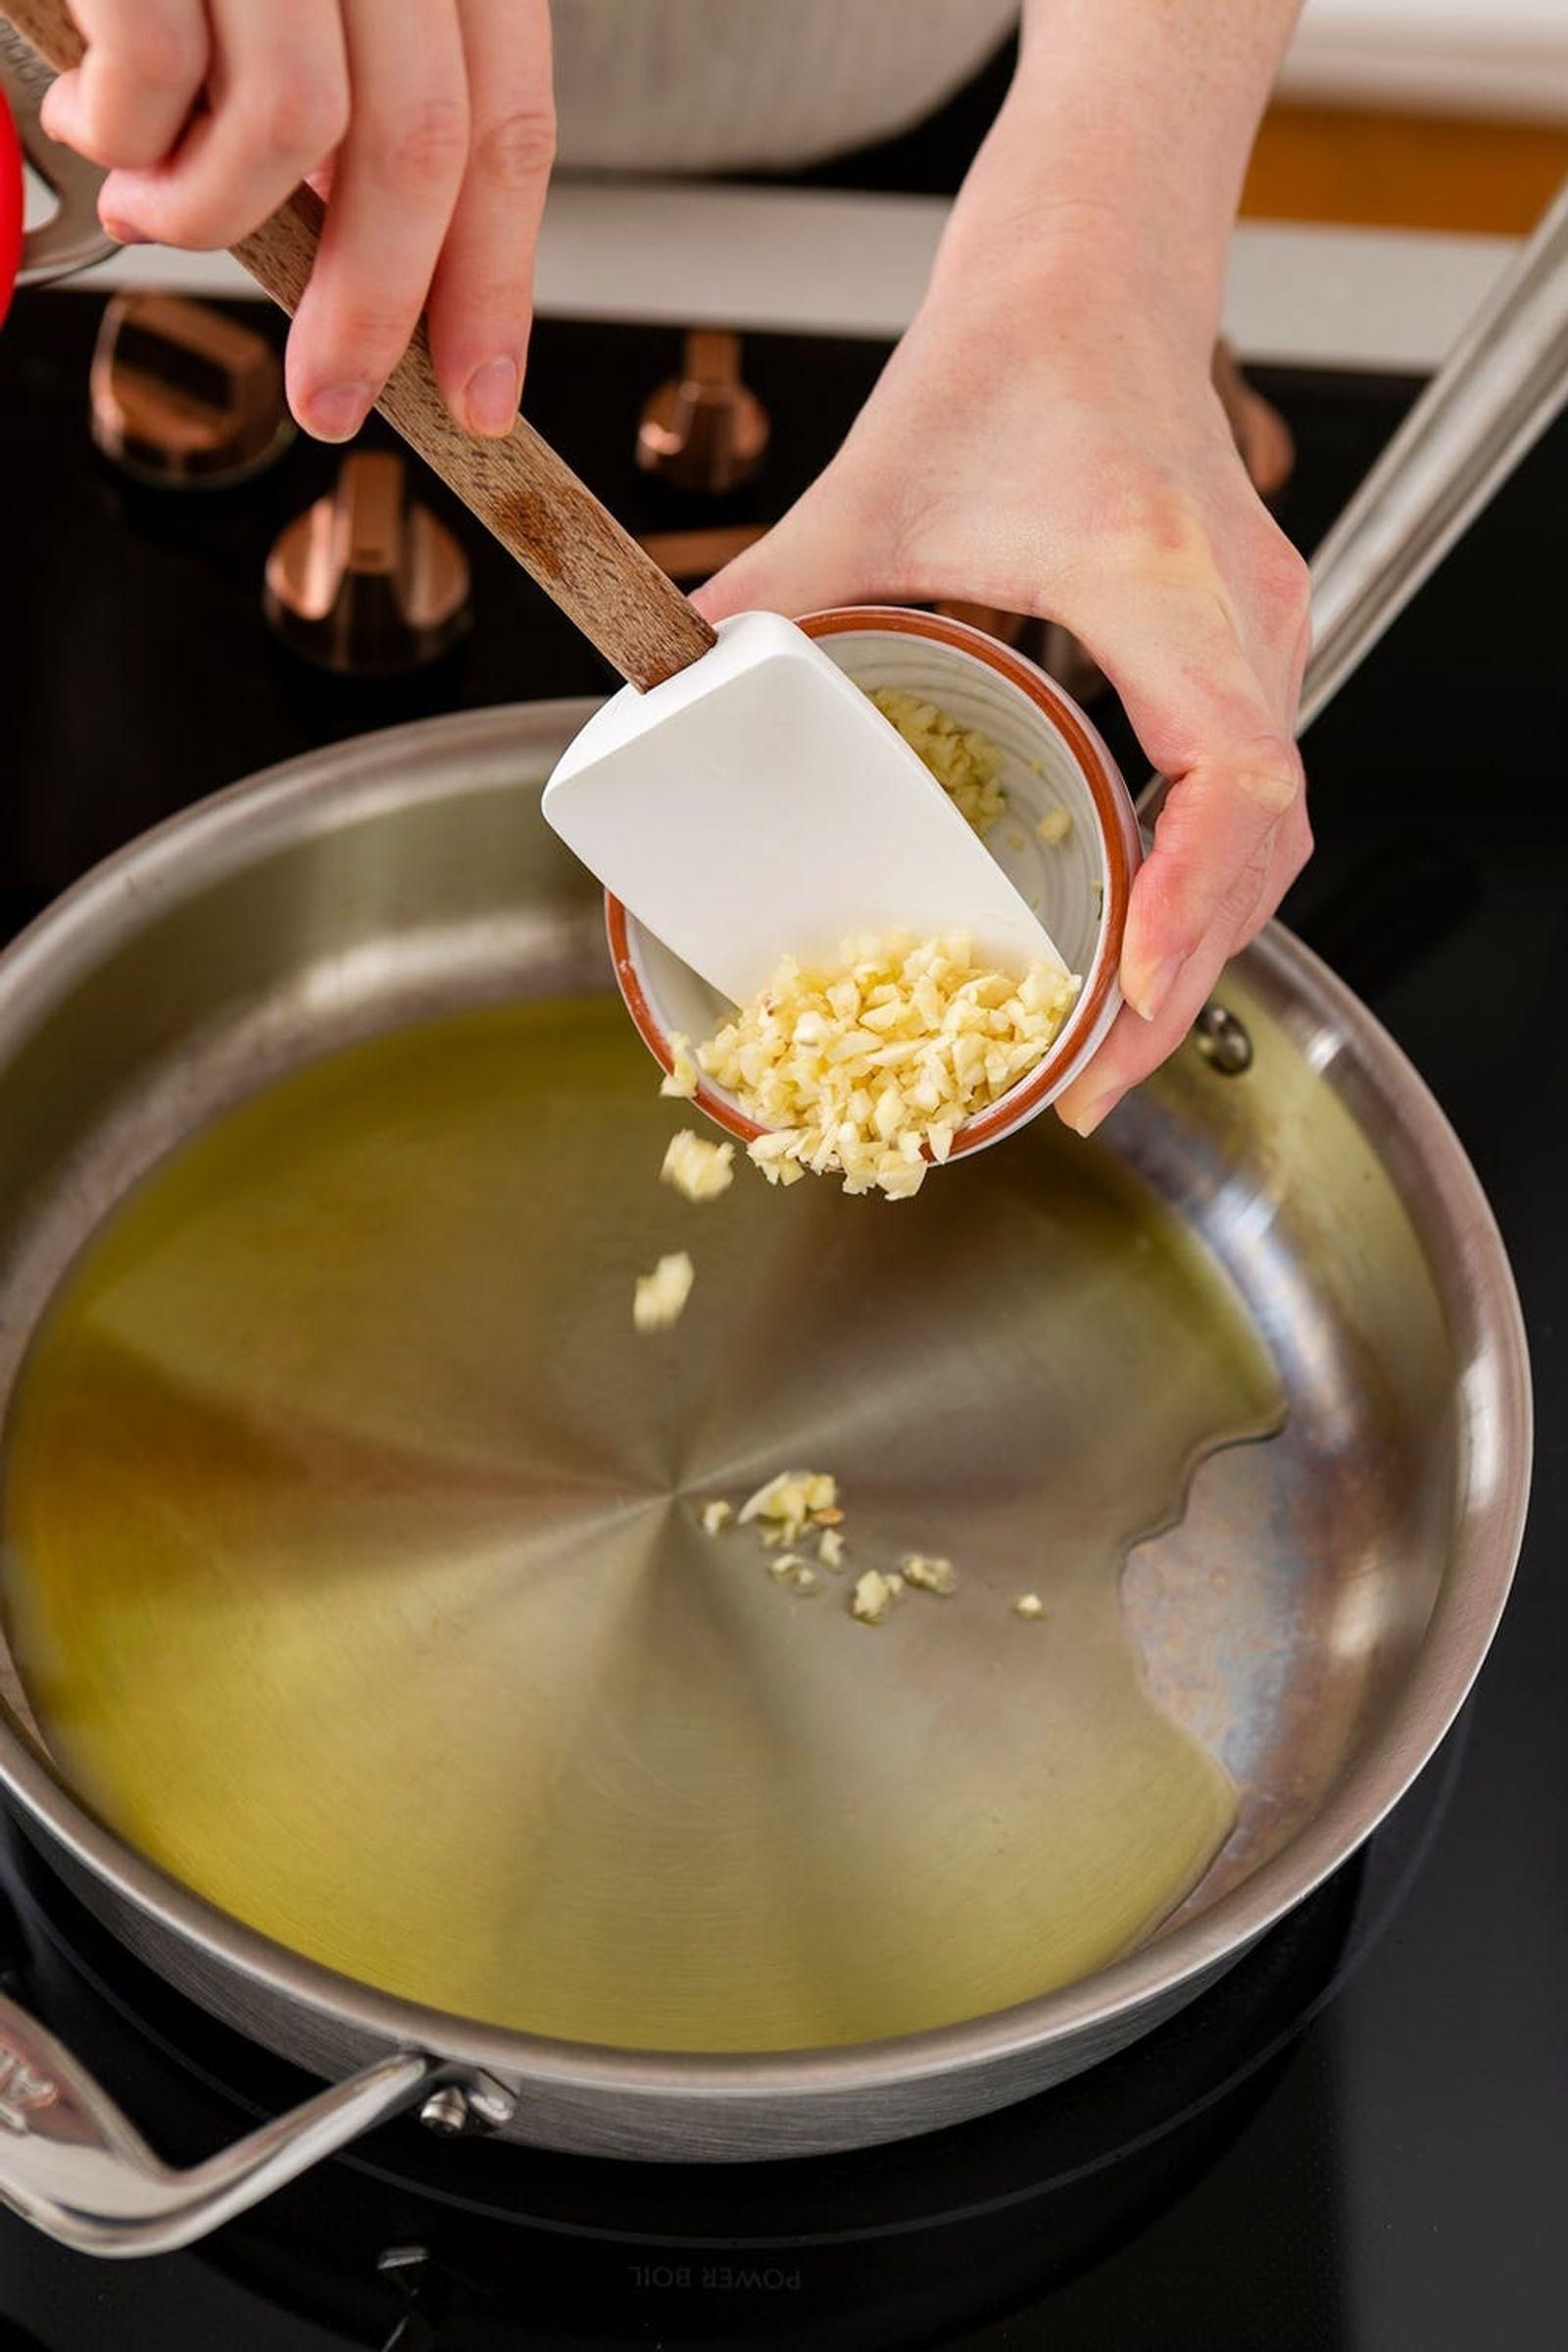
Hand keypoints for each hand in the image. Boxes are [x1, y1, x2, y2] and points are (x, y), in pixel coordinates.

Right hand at [39, 1, 553, 441]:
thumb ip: (346, 92)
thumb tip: (356, 253)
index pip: (508, 119)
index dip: (497, 275)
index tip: (478, 388)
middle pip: (423, 144)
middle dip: (375, 305)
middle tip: (332, 395)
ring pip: (296, 124)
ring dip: (217, 214)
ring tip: (152, 205)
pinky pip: (162, 76)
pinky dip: (128, 137)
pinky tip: (96, 117)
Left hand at [692, 245, 1311, 1136]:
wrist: (1095, 271)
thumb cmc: (1016, 351)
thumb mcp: (878, 485)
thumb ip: (769, 596)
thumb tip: (664, 702)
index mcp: (1167, 585)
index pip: (1234, 773)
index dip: (1192, 898)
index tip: (1133, 987)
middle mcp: (1243, 622)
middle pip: (1262, 844)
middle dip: (1182, 977)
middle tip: (1089, 1082)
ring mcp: (1261, 638)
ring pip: (1267, 834)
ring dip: (1198, 944)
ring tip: (1111, 1046)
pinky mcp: (1245, 650)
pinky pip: (1247, 795)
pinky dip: (1199, 881)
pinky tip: (1132, 942)